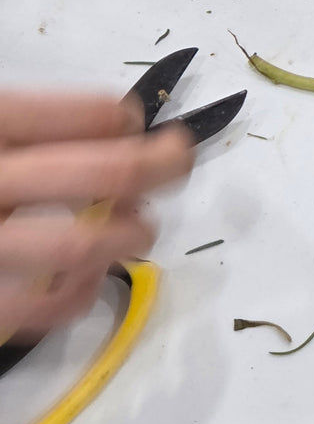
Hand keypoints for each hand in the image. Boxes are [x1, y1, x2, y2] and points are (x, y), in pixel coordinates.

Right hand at [0, 92, 192, 338]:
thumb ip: (27, 123)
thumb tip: (115, 125)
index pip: (86, 114)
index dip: (124, 118)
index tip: (136, 123)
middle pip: (104, 171)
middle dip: (159, 165)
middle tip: (178, 161)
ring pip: (81, 245)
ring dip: (129, 235)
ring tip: (137, 230)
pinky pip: (40, 309)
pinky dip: (78, 296)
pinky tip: (87, 280)